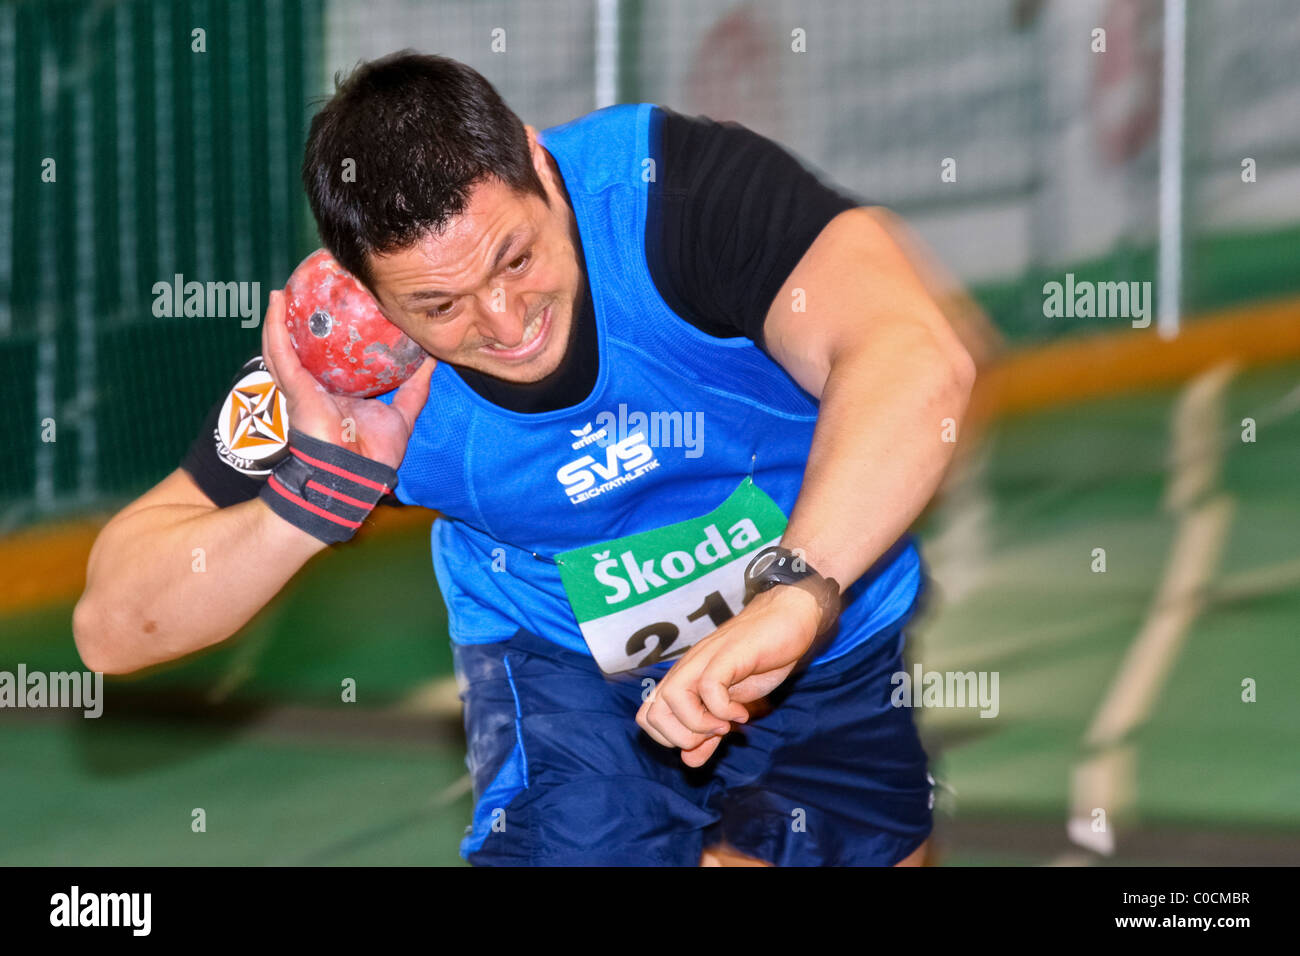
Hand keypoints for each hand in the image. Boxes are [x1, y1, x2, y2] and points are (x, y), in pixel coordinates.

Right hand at [260, 289, 434, 467]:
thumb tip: (431, 359)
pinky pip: (279, 351)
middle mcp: (317, 387)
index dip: (333, 337)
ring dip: (279, 318)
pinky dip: (275, 326)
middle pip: (303, 350)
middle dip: (299, 324)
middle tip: (305, 294)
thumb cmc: (374, 454)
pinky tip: (275, 301)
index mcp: (340, 394)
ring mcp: (301, 386)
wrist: (354, 475)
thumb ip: (415, 388)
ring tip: (280, 291)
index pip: (332, 360)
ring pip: (283, 347)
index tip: (341, 309)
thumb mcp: (402, 414)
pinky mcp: (293, 387)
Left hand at [635, 584, 822, 766]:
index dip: (668, 738)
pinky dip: (723, 709)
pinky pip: (708, 687)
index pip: (647, 716)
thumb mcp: (732, 705)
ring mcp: (705, 659)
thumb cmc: (760, 660)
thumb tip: (688, 762)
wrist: (789, 620)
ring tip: (727, 725)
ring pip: (673, 698)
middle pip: (653, 713)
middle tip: (714, 735)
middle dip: (681, 738)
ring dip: (699, 724)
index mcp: (683, 679)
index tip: (702, 739)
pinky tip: (742, 713)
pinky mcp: (728, 654)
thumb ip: (709, 733)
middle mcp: (687, 668)